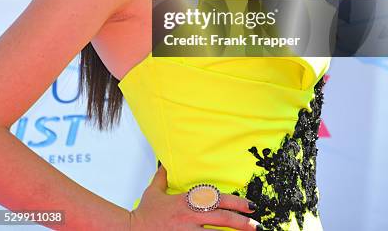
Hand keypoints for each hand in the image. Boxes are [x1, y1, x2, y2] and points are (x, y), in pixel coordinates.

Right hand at [129, 164, 263, 229]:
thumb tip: (164, 163)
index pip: (216, 199)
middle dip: (242, 221)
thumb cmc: (144, 214)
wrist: (131, 230)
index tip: (249, 205)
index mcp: (187, 201)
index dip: (235, 202)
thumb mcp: (154, 192)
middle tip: (257, 224)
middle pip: (222, 218)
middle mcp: (191, 216)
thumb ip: (162, 178)